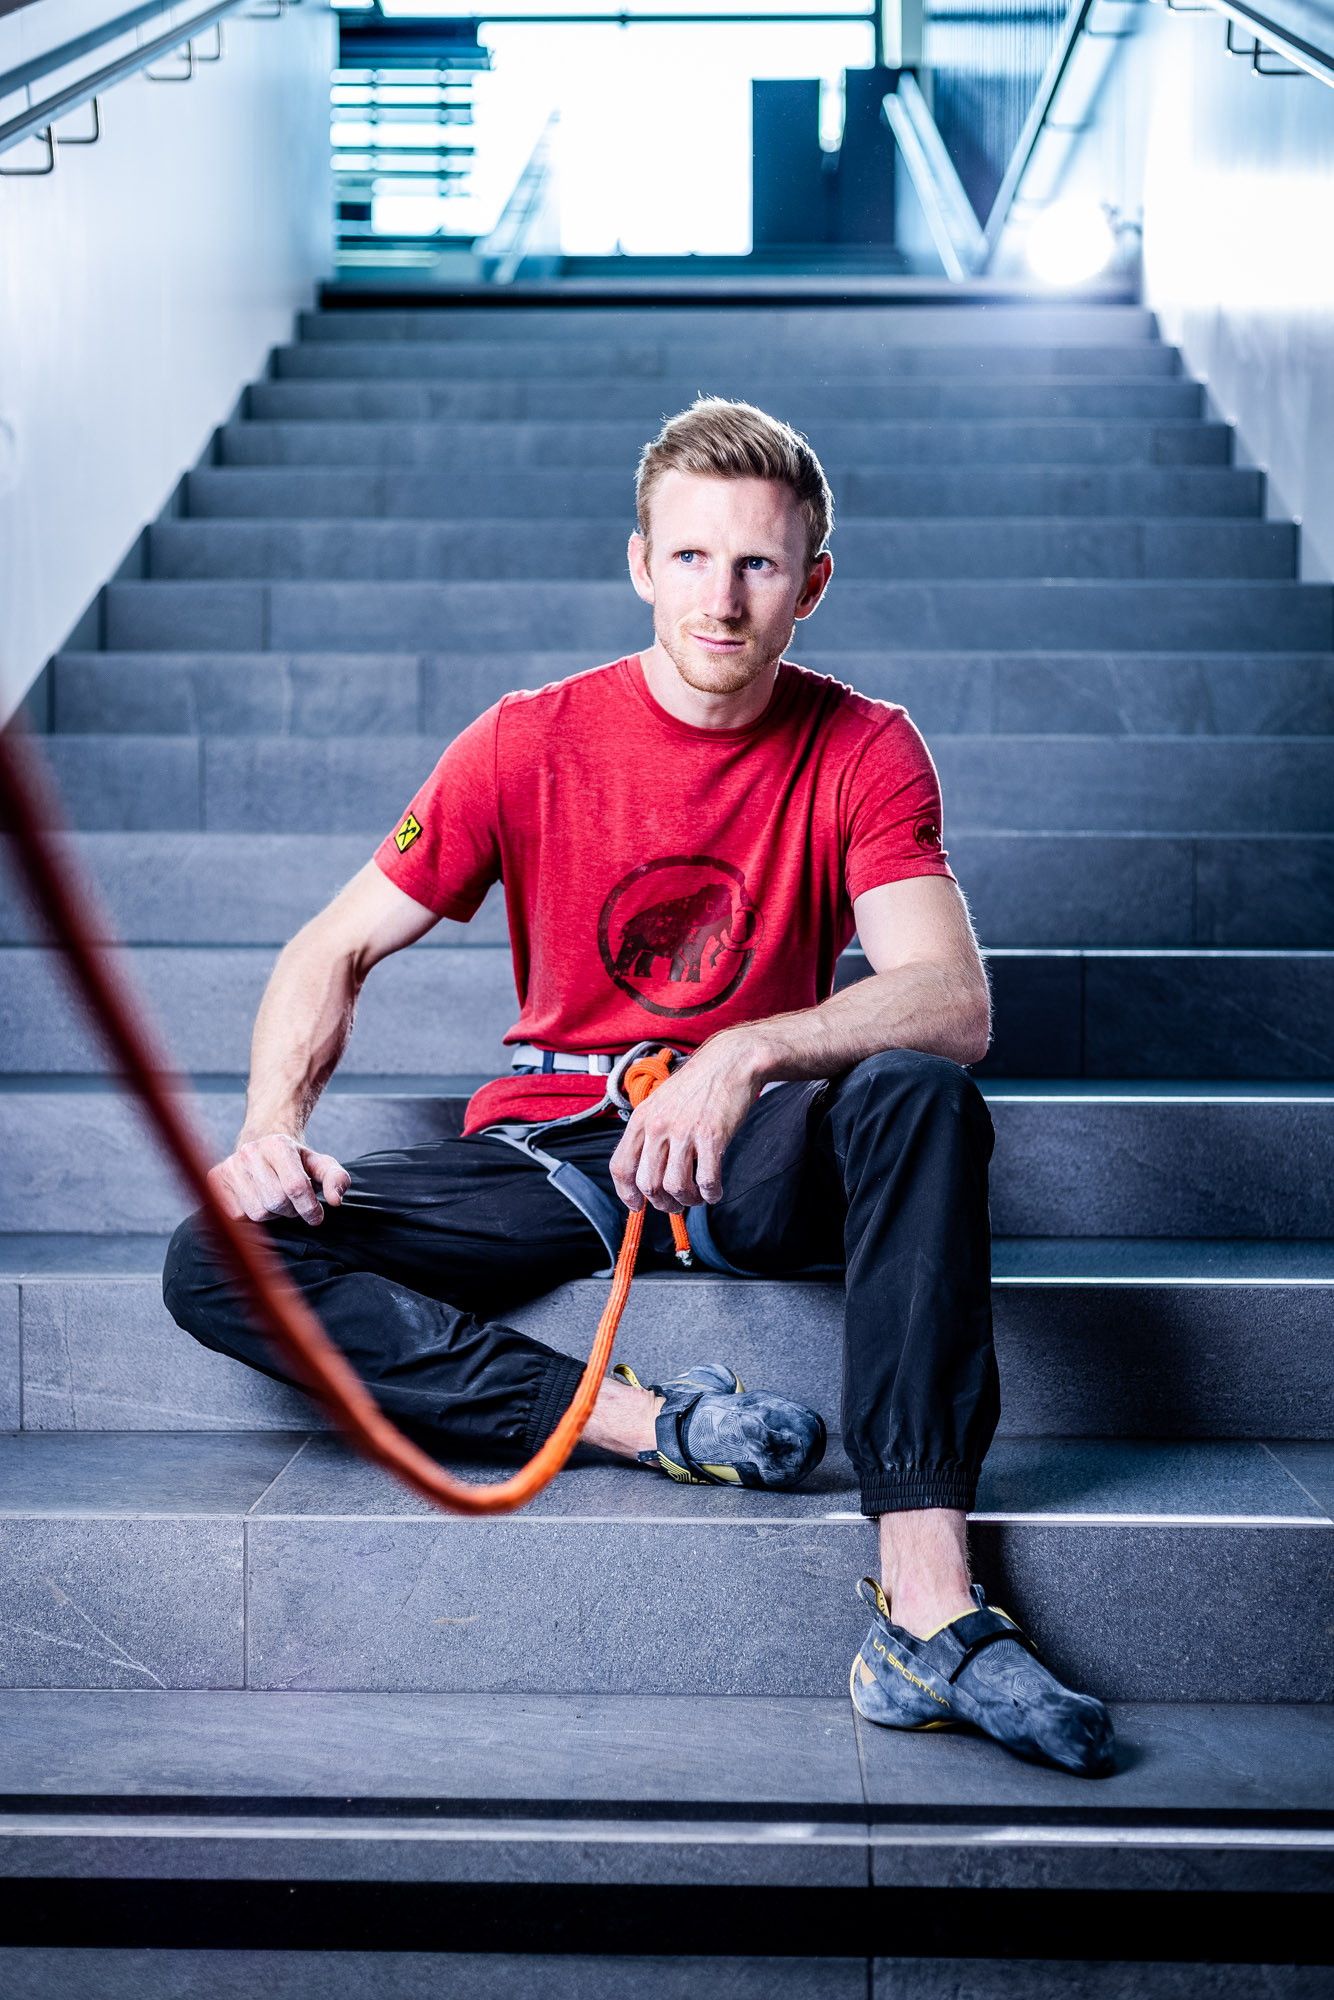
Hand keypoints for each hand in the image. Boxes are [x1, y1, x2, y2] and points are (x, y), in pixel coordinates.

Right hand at [207, 1133, 349, 1225]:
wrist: (261, 1144)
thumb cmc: (294, 1160)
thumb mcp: (320, 1164)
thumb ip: (336, 1178)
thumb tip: (335, 1200)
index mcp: (278, 1145)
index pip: (296, 1187)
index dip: (309, 1208)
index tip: (316, 1216)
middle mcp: (250, 1152)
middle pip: (276, 1202)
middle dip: (291, 1210)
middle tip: (293, 1203)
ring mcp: (230, 1165)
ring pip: (257, 1212)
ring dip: (272, 1214)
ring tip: (275, 1199)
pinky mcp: (216, 1179)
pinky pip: (237, 1215)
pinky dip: (251, 1215)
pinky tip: (257, 1200)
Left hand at [610, 1035, 762, 1213]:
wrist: (730, 1061)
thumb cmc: (697, 1085)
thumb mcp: (661, 1103)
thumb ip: (650, 1133)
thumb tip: (647, 1173)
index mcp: (641, 1119)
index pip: (620, 1166)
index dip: (626, 1194)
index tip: (636, 1206)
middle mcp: (658, 1126)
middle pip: (647, 1184)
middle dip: (662, 1203)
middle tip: (675, 1204)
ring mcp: (684, 1131)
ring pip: (675, 1187)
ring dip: (687, 1200)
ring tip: (696, 1196)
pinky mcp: (712, 1136)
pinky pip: (706, 1180)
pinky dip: (710, 1193)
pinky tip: (714, 1191)